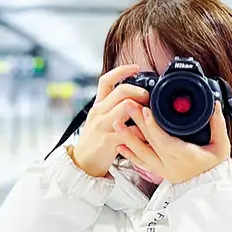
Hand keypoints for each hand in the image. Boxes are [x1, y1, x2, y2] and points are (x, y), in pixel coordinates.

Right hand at [71, 64, 149, 178]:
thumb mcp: (99, 119)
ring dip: (142, 108)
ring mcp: (103, 126)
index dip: (122, 70)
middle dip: (140, 92)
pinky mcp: (109, 141)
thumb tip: (133, 97)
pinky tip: (146, 134)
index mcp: (98, 105)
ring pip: (126, 107)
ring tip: (149, 114)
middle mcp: (99, 112)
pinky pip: (129, 131)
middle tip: (148, 99)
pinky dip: (141, 131)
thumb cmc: (95, 141)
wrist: (82, 163)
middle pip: (121, 91)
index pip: (106, 80)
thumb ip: (113, 107)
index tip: (136, 68)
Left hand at [115, 102, 231, 184]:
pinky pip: (141, 163)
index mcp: (185, 156)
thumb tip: (215, 105)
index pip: (165, 141)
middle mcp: (170, 164)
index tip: (146, 110)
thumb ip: (218, 125)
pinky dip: (129, 154)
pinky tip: (120, 145)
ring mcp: (163, 168)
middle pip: (150, 142)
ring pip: (142, 153)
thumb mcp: (222, 146)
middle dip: (138, 123)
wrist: (210, 188)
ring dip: (128, 137)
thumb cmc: (215, 167)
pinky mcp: (159, 171)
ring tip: (117, 123)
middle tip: (128, 106)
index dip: (154, 126)